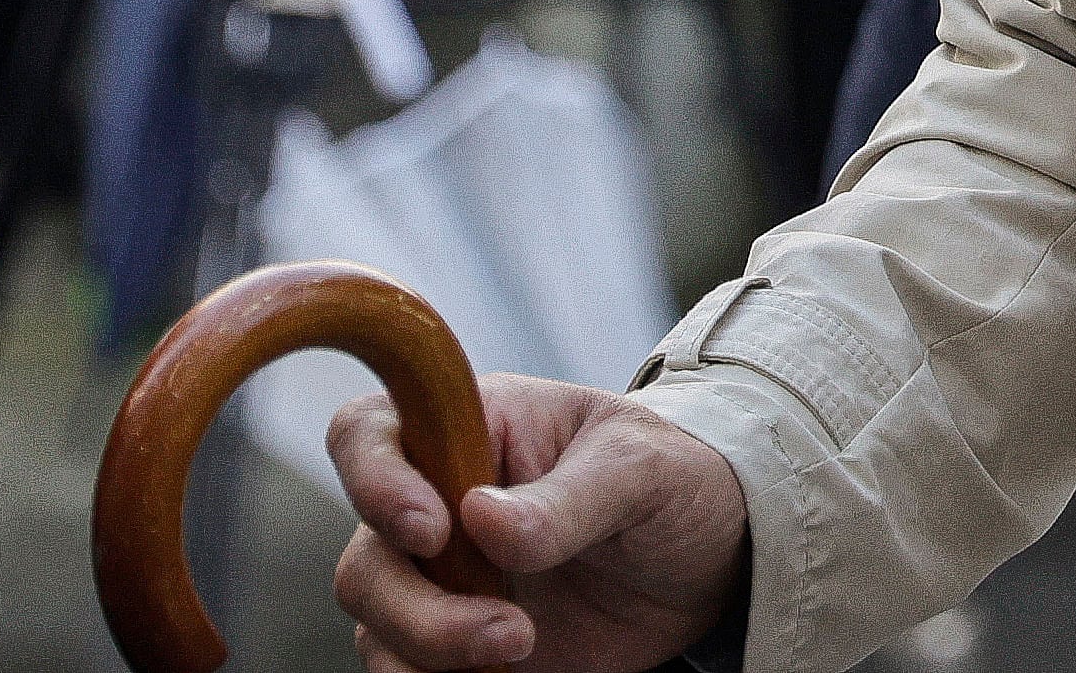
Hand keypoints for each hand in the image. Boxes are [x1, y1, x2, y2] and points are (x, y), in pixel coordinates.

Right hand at [335, 376, 747, 672]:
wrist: (709, 558)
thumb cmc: (675, 481)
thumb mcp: (644, 469)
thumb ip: (571, 496)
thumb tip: (483, 521)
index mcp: (472, 427)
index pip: (368, 434)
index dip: (375, 482)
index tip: (434, 530)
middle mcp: (436, 500)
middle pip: (366, 559)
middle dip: (419, 609)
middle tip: (512, 630)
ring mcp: (441, 576)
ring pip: (378, 624)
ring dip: (432, 653)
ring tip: (522, 649)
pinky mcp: (455, 639)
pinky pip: (408, 669)